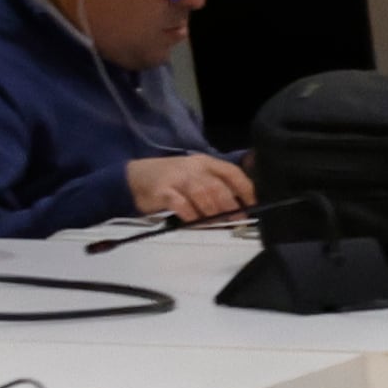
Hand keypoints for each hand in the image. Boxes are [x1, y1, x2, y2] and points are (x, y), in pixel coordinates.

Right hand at [125, 153, 252, 222]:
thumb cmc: (171, 179)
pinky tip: (195, 223)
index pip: (232, 172)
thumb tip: (238, 207)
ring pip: (202, 196)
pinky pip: (182, 205)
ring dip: (213, 213)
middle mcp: (193, 168)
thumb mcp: (195, 175)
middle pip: (218, 187)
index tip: (253, 204)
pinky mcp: (162, 192)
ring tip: (217, 224)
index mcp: (206, 162)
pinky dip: (192, 216)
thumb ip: (215, 187)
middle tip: (236, 219)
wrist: (134, 177)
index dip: (245, 189)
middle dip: (230, 206)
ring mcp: (177, 179)